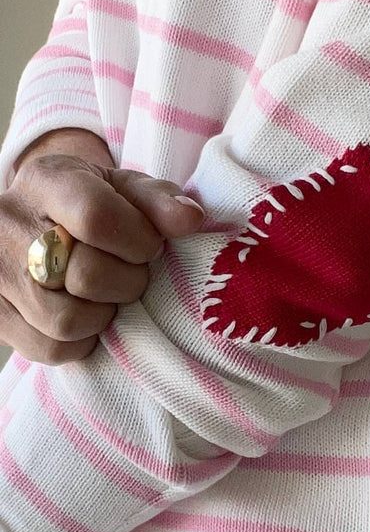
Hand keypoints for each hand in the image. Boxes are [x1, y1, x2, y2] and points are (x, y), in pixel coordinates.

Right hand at [0, 153, 205, 365]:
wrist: (37, 220)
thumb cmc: (91, 202)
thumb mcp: (124, 187)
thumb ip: (160, 199)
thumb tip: (190, 220)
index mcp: (46, 182)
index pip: (96, 218)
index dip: (138, 241)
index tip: (150, 246)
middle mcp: (9, 226)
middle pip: (86, 275)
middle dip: (129, 281)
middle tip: (134, 272)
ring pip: (66, 321)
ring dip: (104, 315)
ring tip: (109, 294)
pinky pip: (50, 349)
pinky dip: (81, 341)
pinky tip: (86, 313)